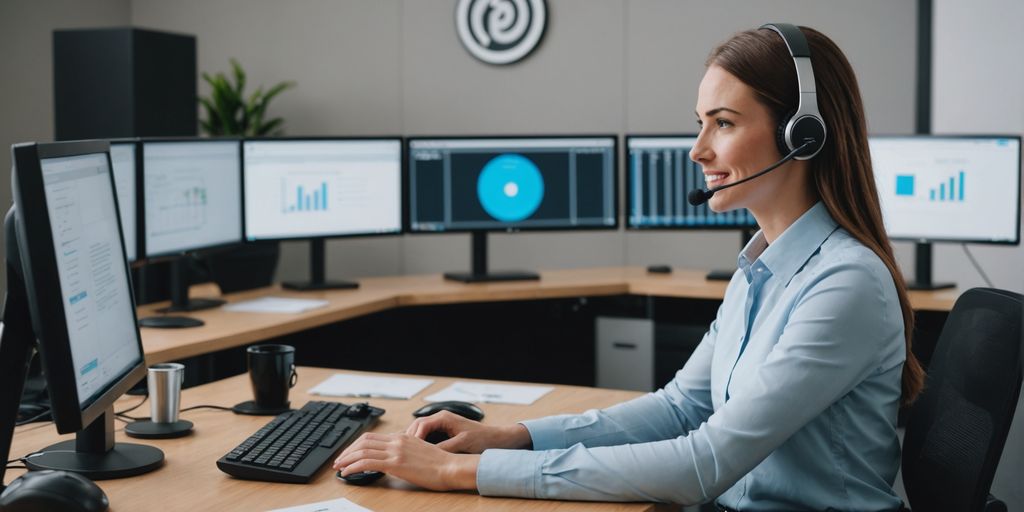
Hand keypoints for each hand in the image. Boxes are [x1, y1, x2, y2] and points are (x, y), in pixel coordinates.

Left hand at [332, 432, 479, 490]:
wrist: (451, 467)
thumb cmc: (440, 464)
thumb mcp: (420, 451)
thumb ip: (405, 451)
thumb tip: (393, 459)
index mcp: (402, 437)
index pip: (372, 437)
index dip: (356, 445)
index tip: (349, 454)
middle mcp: (397, 441)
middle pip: (364, 441)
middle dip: (348, 451)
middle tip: (339, 460)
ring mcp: (396, 451)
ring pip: (362, 450)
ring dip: (346, 459)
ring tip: (339, 467)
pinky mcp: (395, 463)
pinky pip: (367, 462)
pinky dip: (353, 466)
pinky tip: (347, 473)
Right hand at [405, 411, 531, 453]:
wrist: (497, 439)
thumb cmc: (482, 438)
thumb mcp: (462, 444)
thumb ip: (445, 447)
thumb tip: (428, 453)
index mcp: (445, 417)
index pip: (422, 424)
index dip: (413, 437)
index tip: (409, 449)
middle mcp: (442, 418)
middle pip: (417, 425)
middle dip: (409, 437)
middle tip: (403, 451)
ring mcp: (443, 424)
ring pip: (421, 430)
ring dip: (414, 440)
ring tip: (407, 452)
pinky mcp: (445, 432)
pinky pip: (428, 435)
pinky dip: (421, 442)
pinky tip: (418, 453)